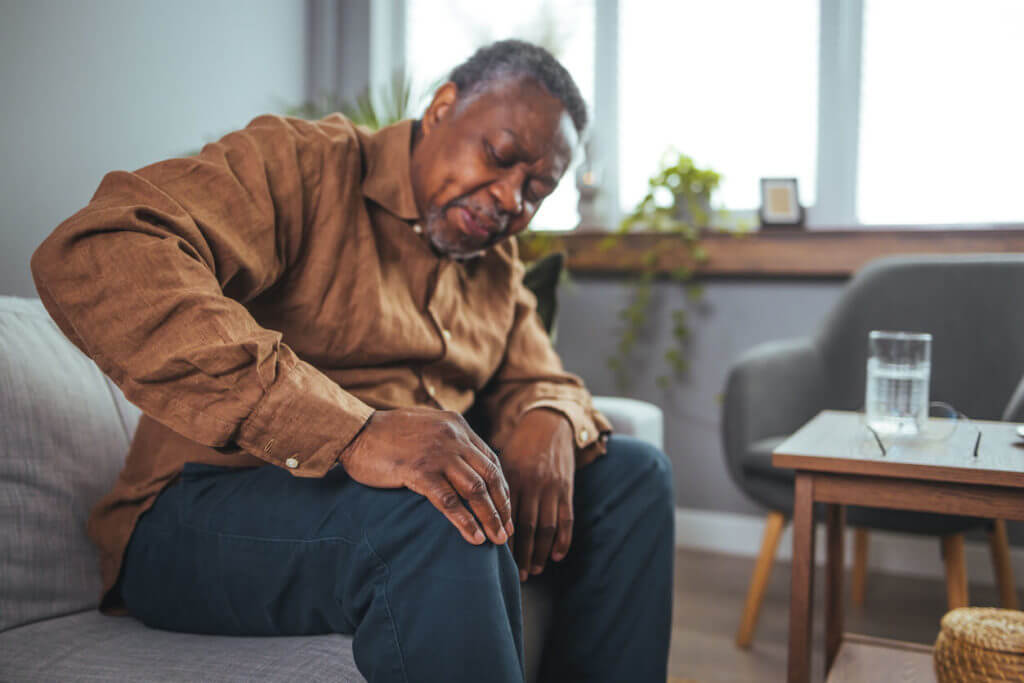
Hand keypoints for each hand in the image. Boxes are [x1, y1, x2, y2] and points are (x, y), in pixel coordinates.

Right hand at [338, 408, 513, 545]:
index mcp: (457, 426)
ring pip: (475, 491)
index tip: (505, 508)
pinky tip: (474, 537)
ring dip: (490, 517)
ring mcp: (438, 454)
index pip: (491, 460)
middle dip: (502, 506)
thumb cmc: (386, 433)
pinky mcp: (419, 472)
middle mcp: (453, 437)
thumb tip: (465, 465)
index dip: (502, 487)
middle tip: (507, 530)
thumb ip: (448, 440)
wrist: (355, 431)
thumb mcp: (427, 426)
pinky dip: (465, 522)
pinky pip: (449, 502)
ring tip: (497, 539)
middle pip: (490, 476)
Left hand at [500, 409, 575, 581]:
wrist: (548, 424)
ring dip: (540, 552)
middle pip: (525, 526)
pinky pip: (566, 519)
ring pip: (546, 526)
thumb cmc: (518, 447)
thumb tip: (471, 512)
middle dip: (521, 554)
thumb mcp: (501, 462)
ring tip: (533, 571)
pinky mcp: (567, 488)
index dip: (501, 539)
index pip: (505, 515)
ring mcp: (551, 487)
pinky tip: (556, 556)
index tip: (494, 559)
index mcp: (511, 478)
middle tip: (515, 575)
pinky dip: (563, 540)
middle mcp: (532, 484)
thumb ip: (490, 487)